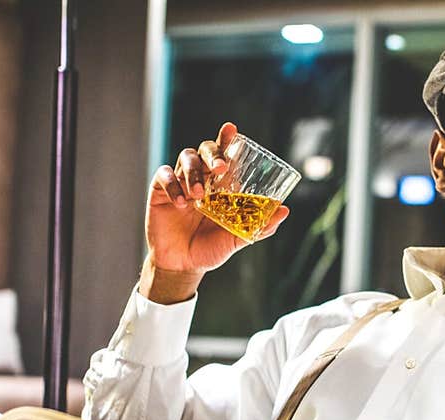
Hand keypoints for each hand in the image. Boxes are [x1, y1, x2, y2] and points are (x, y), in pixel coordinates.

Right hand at [140, 122, 290, 302]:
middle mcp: (201, 178)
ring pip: (185, 158)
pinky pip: (164, 175)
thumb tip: (285, 210)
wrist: (183, 265)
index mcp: (220, 185)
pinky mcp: (159, 190)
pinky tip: (181, 204)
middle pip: (205, 149)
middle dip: (213, 154)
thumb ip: (259, 226)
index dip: (226, 139)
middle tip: (220, 168)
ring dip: (194, 173)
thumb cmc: (210, 249)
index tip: (231, 129)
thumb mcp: (236, 239)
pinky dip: (173, 186)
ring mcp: (180, 182)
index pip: (224, 155)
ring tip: (198, 195)